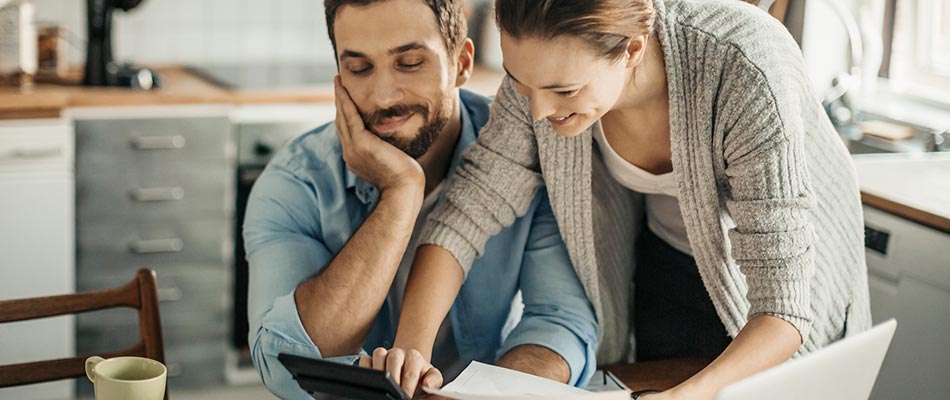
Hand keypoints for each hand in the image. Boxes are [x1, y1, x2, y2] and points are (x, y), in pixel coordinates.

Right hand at [334, 76, 424, 192]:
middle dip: (339, 101)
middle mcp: (350, 152)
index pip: (347, 130)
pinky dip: (346, 102)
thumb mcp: (390, 159)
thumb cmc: (404, 177)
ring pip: (342, 117)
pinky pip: (350, 117)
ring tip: (338, 81)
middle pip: (341, 121)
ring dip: (339, 97)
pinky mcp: (361, 143)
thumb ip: (384, 148)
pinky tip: (343, 89)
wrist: (404, 188)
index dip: (344, 112)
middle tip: (337, 83)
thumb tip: (390, 140)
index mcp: (355, 157)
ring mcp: (353, 148)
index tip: (344, 98)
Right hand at [360, 347, 442, 396]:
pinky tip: (369, 382)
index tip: (406, 397)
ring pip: (378, 354)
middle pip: (394, 358)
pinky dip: (365, 368)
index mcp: (414, 357)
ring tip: (380, 387)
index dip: (408, 386)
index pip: (411, 371)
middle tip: (393, 393)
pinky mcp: (372, 358)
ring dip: (378, 371)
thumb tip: (427, 384)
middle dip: (393, 377)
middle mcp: (398, 353)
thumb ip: (434, 380)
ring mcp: (384, 354)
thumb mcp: (432, 377)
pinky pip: (365, 359)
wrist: (410, 366)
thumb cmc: (420, 375)